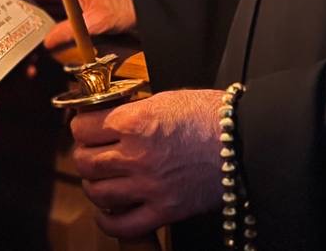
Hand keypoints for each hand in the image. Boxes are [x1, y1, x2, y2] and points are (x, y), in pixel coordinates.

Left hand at [70, 89, 225, 238]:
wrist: (245, 139)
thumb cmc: (208, 114)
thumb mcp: (163, 99)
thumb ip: (131, 112)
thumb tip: (106, 120)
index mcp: (134, 122)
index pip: (83, 127)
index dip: (80, 126)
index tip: (85, 128)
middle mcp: (136, 155)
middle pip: (85, 162)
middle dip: (84, 155)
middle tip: (92, 152)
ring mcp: (149, 186)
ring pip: (97, 192)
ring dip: (94, 185)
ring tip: (102, 179)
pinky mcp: (165, 210)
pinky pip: (122, 224)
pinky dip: (108, 220)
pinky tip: (110, 209)